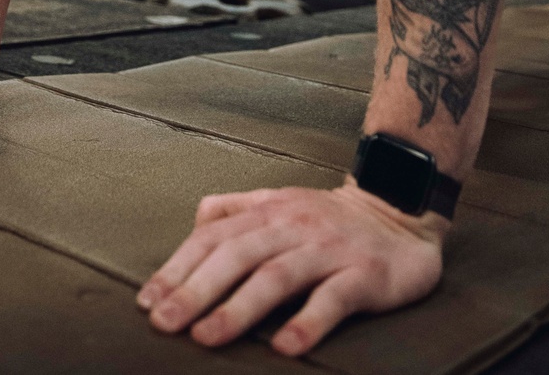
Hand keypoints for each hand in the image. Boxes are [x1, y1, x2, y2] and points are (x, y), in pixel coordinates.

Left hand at [138, 179, 443, 356]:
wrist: (400, 211)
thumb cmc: (331, 217)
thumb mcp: (282, 201)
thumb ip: (239, 208)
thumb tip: (197, 219)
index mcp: (270, 210)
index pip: (214, 236)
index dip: (179, 267)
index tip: (148, 301)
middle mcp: (294, 226)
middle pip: (238, 255)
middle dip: (196, 289)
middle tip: (166, 323)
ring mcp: (330, 249)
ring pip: (278, 275)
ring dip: (239, 308)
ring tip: (207, 337)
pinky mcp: (365, 275)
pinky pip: (333, 299)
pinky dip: (308, 322)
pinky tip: (286, 347)